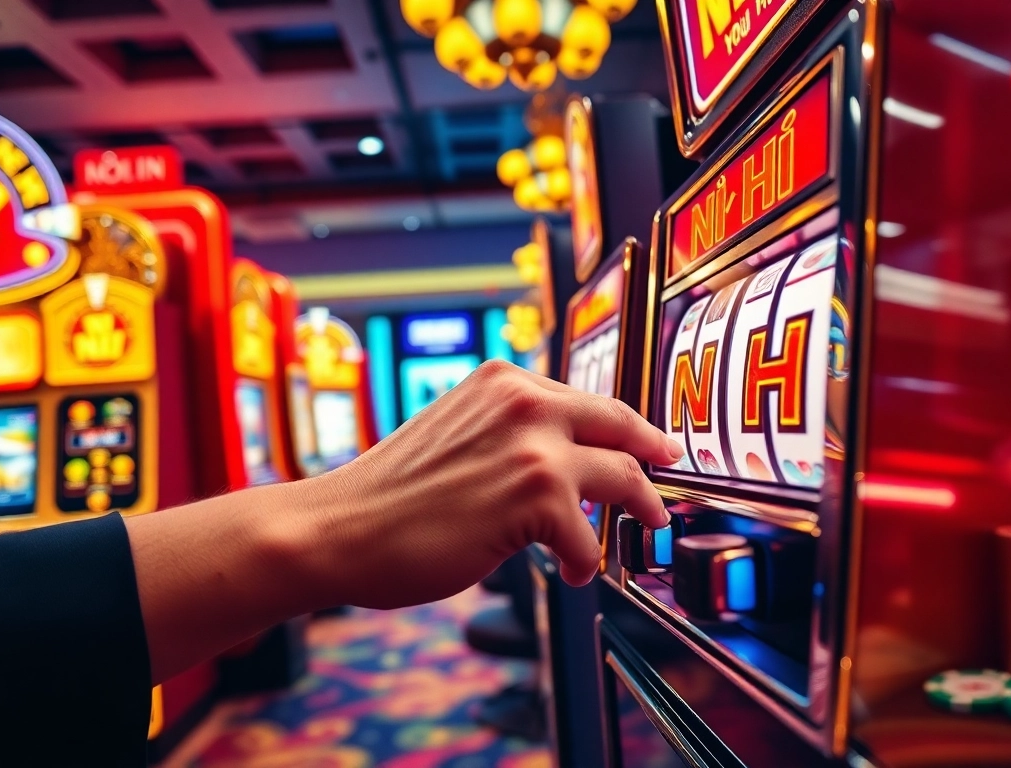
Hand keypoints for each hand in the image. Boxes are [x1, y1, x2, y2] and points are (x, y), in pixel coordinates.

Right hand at [302, 360, 681, 608]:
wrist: (342, 528)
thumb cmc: (391, 494)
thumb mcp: (458, 431)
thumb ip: (509, 431)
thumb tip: (562, 454)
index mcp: (504, 380)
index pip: (588, 399)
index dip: (627, 425)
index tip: (647, 440)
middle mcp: (526, 402)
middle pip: (621, 427)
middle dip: (653, 456)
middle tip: (668, 477)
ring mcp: (536, 447)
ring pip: (621, 477)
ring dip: (638, 509)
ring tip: (645, 529)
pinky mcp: (539, 498)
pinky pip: (588, 537)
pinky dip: (586, 560)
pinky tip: (573, 570)